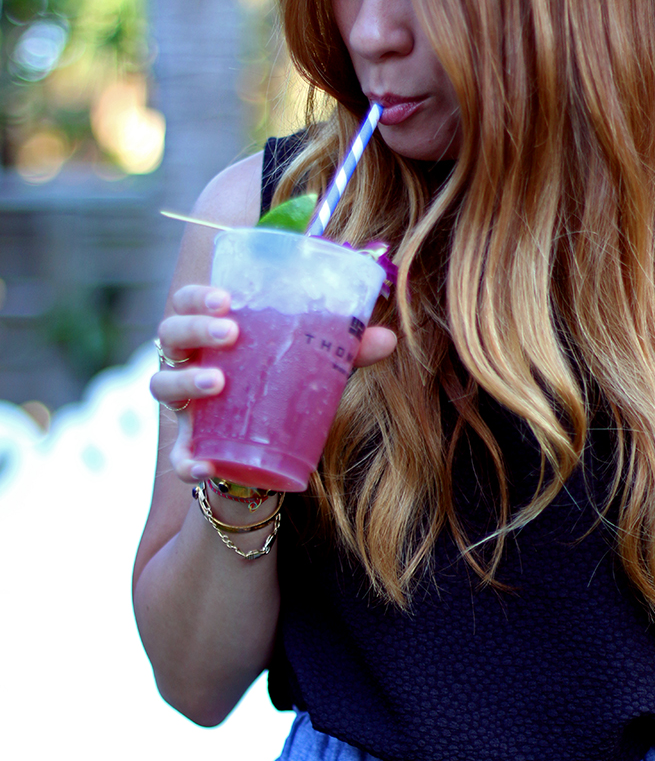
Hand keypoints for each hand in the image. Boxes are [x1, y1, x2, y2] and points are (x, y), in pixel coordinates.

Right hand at [150, 285, 397, 482]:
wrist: (269, 456)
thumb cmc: (283, 393)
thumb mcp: (312, 369)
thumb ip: (344, 352)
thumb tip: (387, 337)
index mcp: (211, 335)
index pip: (187, 302)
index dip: (197, 295)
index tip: (227, 297)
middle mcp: (188, 364)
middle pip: (170, 335)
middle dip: (195, 329)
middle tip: (231, 333)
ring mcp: (184, 407)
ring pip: (162, 386)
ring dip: (185, 382)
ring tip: (217, 383)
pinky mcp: (191, 448)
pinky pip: (177, 457)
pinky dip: (186, 462)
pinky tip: (204, 466)